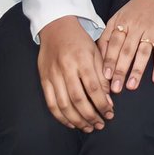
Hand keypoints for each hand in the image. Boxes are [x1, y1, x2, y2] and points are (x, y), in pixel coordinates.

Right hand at [37, 16, 113, 131]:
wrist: (56, 27)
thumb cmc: (79, 40)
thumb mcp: (95, 52)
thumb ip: (102, 75)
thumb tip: (108, 99)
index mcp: (81, 59)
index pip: (93, 88)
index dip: (102, 104)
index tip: (110, 113)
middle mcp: (65, 68)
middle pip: (78, 99)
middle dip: (91, 116)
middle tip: (101, 124)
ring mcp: (52, 75)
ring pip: (64, 105)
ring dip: (77, 120)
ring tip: (89, 127)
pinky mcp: (43, 79)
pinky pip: (51, 103)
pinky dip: (61, 117)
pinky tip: (72, 123)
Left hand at [99, 0, 153, 92]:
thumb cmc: (136, 9)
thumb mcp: (118, 17)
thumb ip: (108, 35)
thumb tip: (97, 55)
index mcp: (122, 24)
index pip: (113, 44)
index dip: (108, 60)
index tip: (103, 77)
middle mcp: (135, 28)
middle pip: (126, 51)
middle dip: (120, 70)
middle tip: (116, 88)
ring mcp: (151, 31)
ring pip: (142, 53)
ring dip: (137, 70)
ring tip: (132, 86)